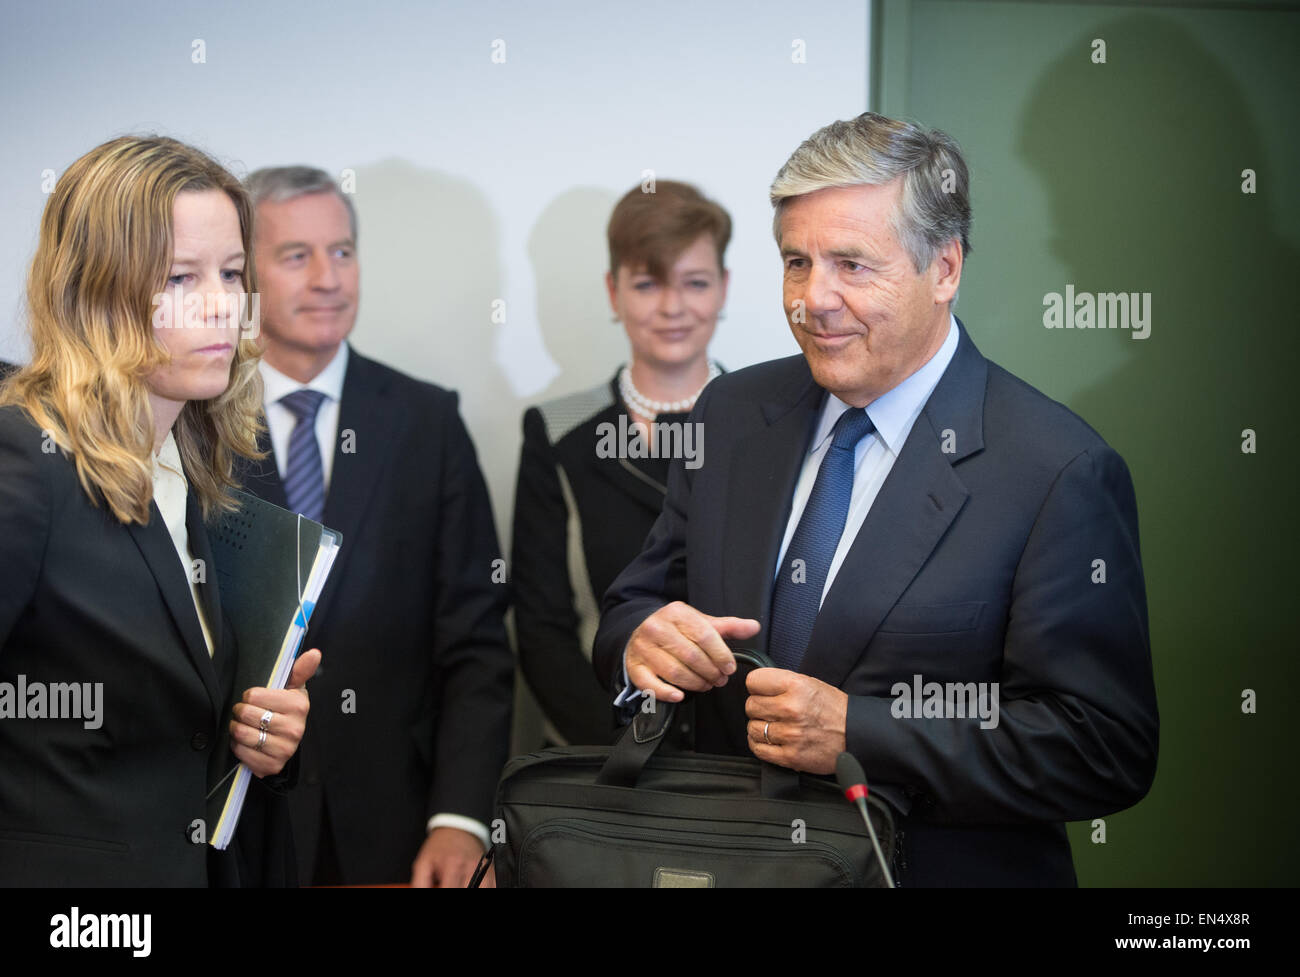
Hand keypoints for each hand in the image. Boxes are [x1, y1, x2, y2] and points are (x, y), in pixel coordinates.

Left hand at [229, 648, 319, 777]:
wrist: (288, 743)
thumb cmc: (287, 711)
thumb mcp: (293, 689)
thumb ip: (300, 670)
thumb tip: (315, 653)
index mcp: (298, 706)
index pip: (253, 695)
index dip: (249, 696)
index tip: (255, 700)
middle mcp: (294, 729)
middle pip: (246, 714)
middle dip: (240, 713)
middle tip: (246, 714)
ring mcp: (284, 749)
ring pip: (241, 734)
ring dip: (236, 730)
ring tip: (244, 726)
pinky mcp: (272, 765)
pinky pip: (241, 752)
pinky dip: (238, 746)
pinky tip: (247, 742)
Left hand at [409, 827, 485, 887]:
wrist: (458, 829)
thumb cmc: (440, 847)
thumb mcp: (422, 863)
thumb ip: (420, 884)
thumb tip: (418, 892)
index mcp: (453, 866)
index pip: (450, 891)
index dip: (442, 892)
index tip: (438, 888)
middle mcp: (472, 868)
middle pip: (467, 890)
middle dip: (456, 891)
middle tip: (448, 885)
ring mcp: (485, 870)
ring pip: (482, 890)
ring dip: (471, 890)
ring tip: (459, 885)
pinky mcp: (492, 872)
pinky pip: (492, 887)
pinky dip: (483, 888)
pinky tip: (471, 886)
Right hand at [625, 601, 759, 702]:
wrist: (641, 631)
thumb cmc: (676, 629)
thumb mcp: (701, 622)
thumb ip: (728, 626)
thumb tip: (754, 627)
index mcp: (675, 613)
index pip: (704, 635)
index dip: (721, 655)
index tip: (730, 667)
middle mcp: (656, 628)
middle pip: (691, 656)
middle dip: (710, 672)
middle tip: (720, 680)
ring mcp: (643, 648)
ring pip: (675, 672)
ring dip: (695, 683)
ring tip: (706, 685)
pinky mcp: (634, 667)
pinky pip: (651, 685)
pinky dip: (667, 693)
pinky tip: (680, 696)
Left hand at [745, 667, 847, 774]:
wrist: (855, 734)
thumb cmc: (833, 709)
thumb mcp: (809, 683)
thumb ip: (781, 683)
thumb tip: (755, 686)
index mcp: (796, 686)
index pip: (753, 681)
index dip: (756, 687)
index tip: (762, 692)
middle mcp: (792, 709)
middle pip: (750, 706)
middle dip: (758, 708)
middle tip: (771, 711)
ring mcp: (790, 734)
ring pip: (752, 728)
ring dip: (760, 728)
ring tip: (775, 726)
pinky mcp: (790, 756)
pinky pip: (758, 749)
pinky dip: (760, 745)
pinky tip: (771, 740)